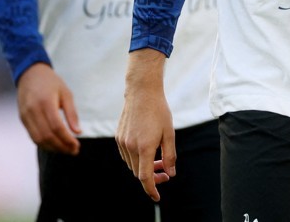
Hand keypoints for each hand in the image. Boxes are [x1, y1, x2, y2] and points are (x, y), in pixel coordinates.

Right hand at [16, 63, 81, 154]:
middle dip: (61, 147)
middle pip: (47, 136)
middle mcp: (33, 111)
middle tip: (74, 151)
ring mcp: (25, 116)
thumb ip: (72, 113)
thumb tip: (78, 132)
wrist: (30, 74)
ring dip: (53, 148)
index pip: (56, 127)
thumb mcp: (66, 93)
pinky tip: (54, 144)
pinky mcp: (22, 119)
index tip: (77, 146)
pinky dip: (44, 144)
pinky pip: (32, 136)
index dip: (67, 139)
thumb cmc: (52, 83)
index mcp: (46, 103)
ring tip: (66, 149)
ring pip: (38, 139)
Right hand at [116, 49, 173, 201]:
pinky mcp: (118, 137)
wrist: (142, 92)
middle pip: (138, 173)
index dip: (151, 189)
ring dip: (143, 167)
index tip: (157, 197)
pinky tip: (146, 150)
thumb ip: (170, 155)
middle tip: (166, 171)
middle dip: (152, 176)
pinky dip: (136, 159)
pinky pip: (126, 156)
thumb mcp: (170, 133)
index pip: (145, 178)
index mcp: (144, 147)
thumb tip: (171, 173)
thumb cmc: (159, 111)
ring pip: (131, 165)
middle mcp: (130, 147)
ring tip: (158, 159)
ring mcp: (122, 142)